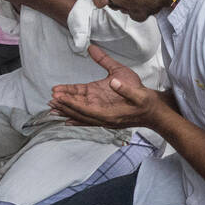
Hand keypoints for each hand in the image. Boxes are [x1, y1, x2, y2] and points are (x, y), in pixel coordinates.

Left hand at [49, 45, 163, 129]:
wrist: (154, 113)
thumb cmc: (146, 101)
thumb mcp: (137, 90)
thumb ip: (124, 87)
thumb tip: (113, 82)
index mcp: (109, 113)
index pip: (85, 108)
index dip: (71, 102)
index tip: (59, 96)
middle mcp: (104, 118)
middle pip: (79, 113)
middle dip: (65, 106)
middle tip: (51, 99)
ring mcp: (104, 120)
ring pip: (81, 116)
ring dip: (67, 111)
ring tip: (51, 107)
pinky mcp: (105, 118)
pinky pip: (87, 120)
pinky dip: (76, 120)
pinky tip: (66, 121)